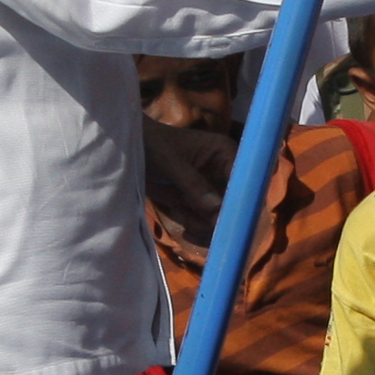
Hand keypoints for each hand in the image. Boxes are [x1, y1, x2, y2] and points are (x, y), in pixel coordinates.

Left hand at [141, 110, 236, 227]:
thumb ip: (193, 185)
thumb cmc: (151, 144)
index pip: (246, 179)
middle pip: (238, 205)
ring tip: (179, 212)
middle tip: (197, 225)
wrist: (128, 151)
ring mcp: (213, 191)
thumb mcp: (170, 162)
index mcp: (225, 154)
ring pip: (222, 219)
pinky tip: (183, 225)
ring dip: (203, 225)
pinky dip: (196, 230)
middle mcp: (225, 174)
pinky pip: (206, 224)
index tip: (228, 220)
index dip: (243, 201)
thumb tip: (217, 209)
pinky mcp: (199, 205)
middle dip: (219, 220)